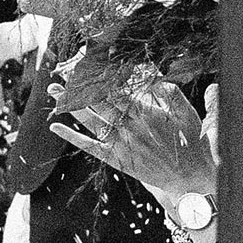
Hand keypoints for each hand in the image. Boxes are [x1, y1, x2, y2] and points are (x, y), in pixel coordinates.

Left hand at [53, 86, 215, 203]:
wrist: (189, 177)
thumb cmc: (189, 142)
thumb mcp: (187, 113)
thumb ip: (170, 93)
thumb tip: (154, 76)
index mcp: (146, 113)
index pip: (116, 90)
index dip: (99, 78)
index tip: (86, 66)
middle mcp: (129, 126)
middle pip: (98, 102)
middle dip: (79, 86)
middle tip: (62, 72)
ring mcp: (120, 143)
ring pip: (90, 119)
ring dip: (70, 104)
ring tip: (53, 90)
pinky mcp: (115, 158)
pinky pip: (89, 145)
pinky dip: (71, 136)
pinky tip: (54, 127)